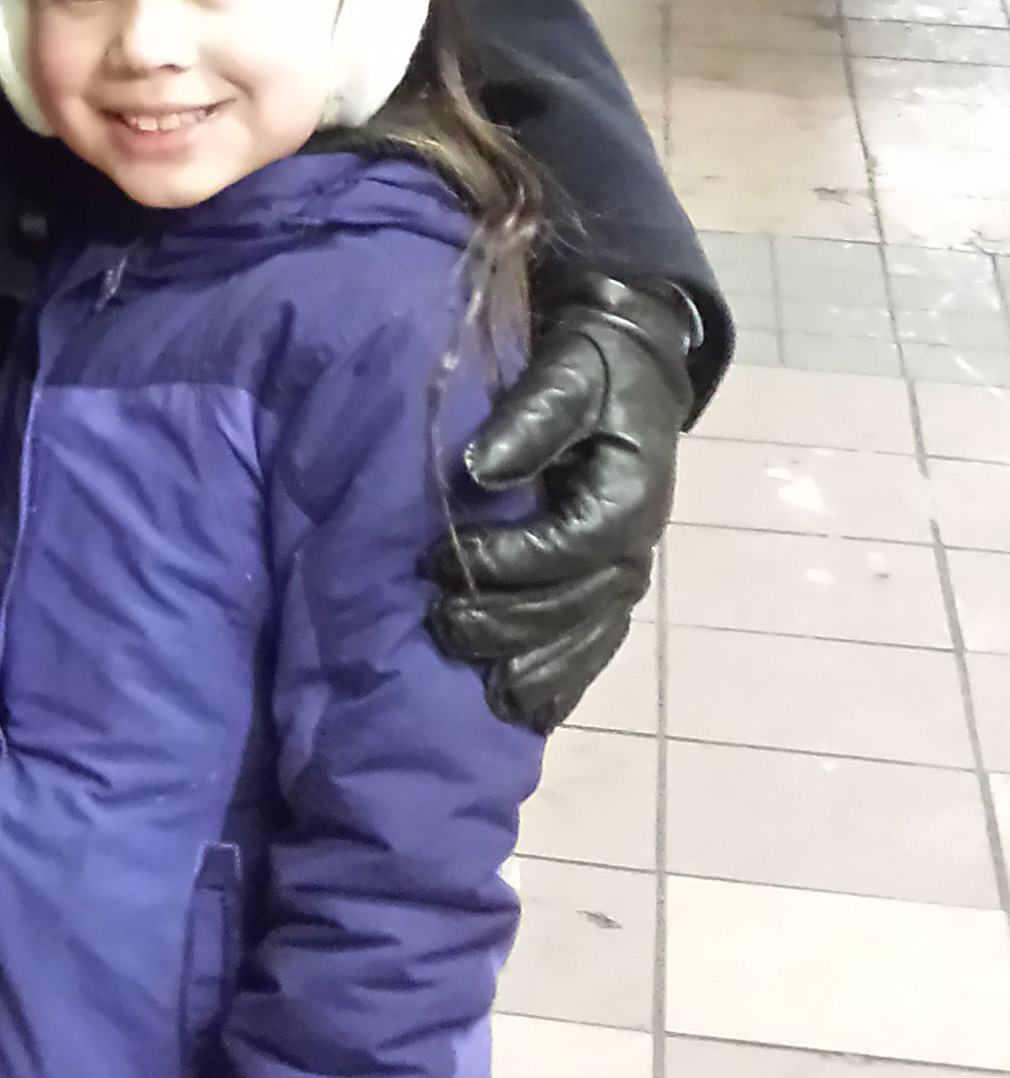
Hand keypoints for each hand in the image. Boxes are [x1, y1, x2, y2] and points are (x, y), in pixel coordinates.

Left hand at [427, 278, 696, 734]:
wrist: (632, 368)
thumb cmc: (593, 368)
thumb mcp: (568, 373)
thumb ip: (530, 419)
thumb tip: (479, 469)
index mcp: (630, 496)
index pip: (568, 548)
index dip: (506, 563)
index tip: (441, 563)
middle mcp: (636, 545)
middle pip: (576, 605)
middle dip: (508, 624)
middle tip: (442, 624)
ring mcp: (628, 569)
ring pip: (588, 638)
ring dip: (538, 669)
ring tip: (484, 692)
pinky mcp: (613, 582)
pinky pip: (595, 643)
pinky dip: (565, 678)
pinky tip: (529, 710)